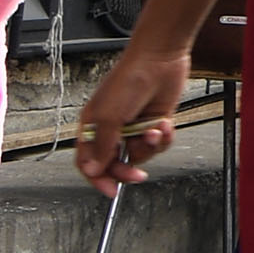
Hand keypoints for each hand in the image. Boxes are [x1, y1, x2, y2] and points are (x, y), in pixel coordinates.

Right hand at [74, 44, 191, 191]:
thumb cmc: (128, 82)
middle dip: (127, 169)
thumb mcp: (110, 116)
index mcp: (93, 127)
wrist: (160, 61)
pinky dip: (163, 138)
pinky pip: (158, 144)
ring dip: (149, 147)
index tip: (110, 191)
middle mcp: (112, 129)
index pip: (88, 161)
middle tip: (137, 175)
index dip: (96, 178)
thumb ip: (102, 145)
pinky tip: (164, 124)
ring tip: (155, 131)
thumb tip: (92, 170)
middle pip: (115, 162)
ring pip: (140, 154)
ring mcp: (134, 127)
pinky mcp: (154, 123)